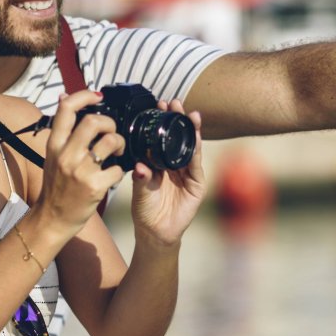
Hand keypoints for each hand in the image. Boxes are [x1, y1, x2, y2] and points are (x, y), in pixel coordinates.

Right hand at [33, 90, 126, 237]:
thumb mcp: (52, 155)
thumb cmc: (56, 187)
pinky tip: (114, 174)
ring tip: (116, 152)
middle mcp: (66, 155)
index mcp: (55, 145)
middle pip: (93, 121)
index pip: (66, 109)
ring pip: (110, 141)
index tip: (98, 96)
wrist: (52, 219)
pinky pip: (118, 169)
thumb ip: (62, 130)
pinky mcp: (94, 186)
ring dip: (119, 143)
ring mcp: (80, 171)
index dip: (84, 96)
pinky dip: (120, 170)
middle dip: (110, 123)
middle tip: (111, 133)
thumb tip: (64, 97)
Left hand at [129, 100, 204, 247]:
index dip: (162, 121)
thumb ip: (140, 177)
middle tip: (175, 102)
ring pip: (190, 147)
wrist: (155, 232)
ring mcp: (187, 173)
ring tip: (190, 115)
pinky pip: (196, 164)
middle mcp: (173, 164)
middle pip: (178, 137)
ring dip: (191, 130)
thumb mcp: (139, 191)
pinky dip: (197, 150)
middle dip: (178, 119)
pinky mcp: (197, 184)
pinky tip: (196, 137)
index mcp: (158, 162)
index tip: (159, 104)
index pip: (161, 137)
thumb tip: (140, 165)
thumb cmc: (145, 210)